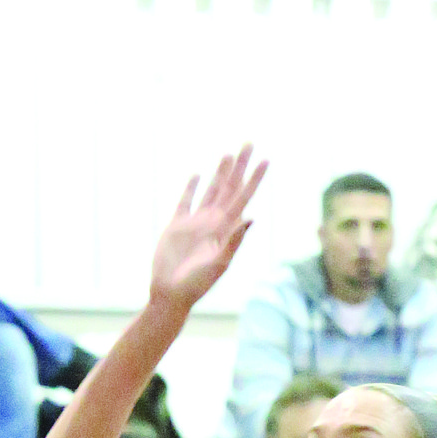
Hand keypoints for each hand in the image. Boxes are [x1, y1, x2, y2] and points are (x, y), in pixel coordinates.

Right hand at [150, 145, 266, 314]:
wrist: (170, 294)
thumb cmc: (196, 285)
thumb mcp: (218, 265)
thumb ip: (233, 241)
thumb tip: (249, 218)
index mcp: (226, 229)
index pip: (244, 197)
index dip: (255, 179)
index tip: (266, 160)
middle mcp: (213, 222)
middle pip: (230, 187)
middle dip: (240, 166)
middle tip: (249, 143)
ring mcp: (195, 223)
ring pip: (211, 191)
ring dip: (220, 173)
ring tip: (228, 154)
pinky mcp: (176, 226)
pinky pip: (186, 201)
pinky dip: (192, 188)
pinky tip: (197, 175)